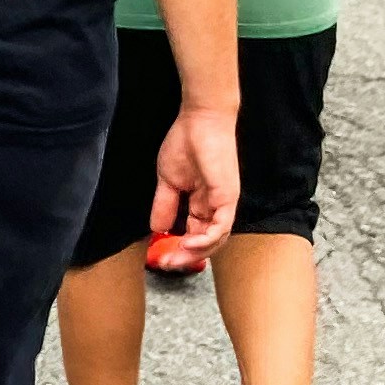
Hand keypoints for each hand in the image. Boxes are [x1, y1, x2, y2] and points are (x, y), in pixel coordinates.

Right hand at [150, 102, 239, 258]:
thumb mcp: (167, 181)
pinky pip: (221, 226)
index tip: (160, 258)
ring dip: (196, 253)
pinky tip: (188, 243)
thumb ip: (164, 205)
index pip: (194, 234)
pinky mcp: (227, 196)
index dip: (178, 248)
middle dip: (186, 256)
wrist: (198, 120)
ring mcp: (223, 202)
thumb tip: (157, 229)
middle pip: (206, 242)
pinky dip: (207, 239)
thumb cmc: (185, 144)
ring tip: (176, 257)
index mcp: (202, 203)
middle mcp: (215, 207)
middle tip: (167, 264)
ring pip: (216, 239)